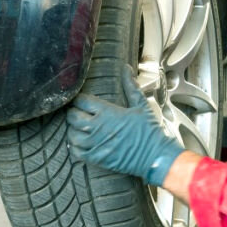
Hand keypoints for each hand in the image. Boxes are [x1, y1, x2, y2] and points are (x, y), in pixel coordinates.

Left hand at [66, 67, 184, 186]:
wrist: (154, 156)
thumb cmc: (148, 130)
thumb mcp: (141, 105)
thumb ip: (130, 86)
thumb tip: (126, 68)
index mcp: (107, 112)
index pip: (81, 101)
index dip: (79, 99)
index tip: (81, 100)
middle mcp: (97, 127)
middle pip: (73, 116)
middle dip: (73, 113)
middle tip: (78, 113)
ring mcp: (95, 144)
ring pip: (72, 134)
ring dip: (73, 129)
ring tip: (79, 128)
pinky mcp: (96, 158)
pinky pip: (76, 151)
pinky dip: (75, 146)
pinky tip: (80, 142)